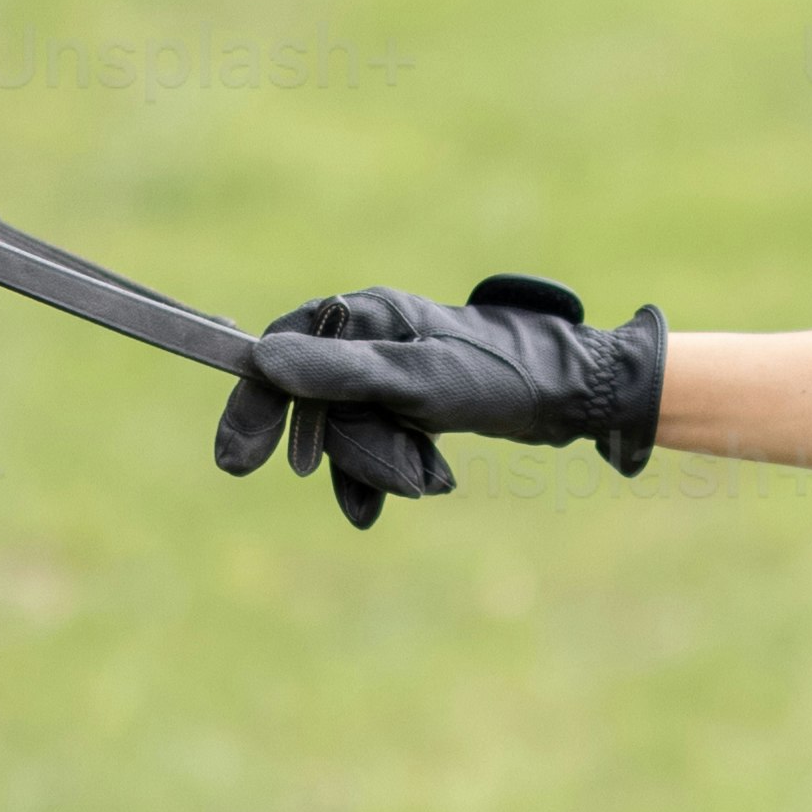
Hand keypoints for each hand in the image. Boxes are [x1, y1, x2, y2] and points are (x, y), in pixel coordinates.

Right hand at [208, 272, 663, 529]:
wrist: (573, 394)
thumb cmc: (498, 374)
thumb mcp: (417, 379)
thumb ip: (342, 373)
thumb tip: (264, 361)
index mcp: (362, 314)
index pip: (281, 353)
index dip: (256, 405)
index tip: (237, 460)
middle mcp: (368, 337)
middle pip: (314, 404)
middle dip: (343, 450)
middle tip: (343, 496)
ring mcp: (388, 373)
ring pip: (348, 432)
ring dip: (380, 464)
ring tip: (428, 475)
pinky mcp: (410, 404)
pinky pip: (374, 446)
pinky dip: (387, 474)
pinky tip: (414, 492)